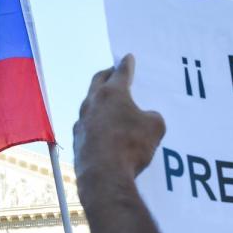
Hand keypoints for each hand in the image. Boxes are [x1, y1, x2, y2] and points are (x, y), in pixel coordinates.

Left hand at [73, 55, 165, 189]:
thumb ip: (152, 117)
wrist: (103, 175)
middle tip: (112, 72)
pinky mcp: (76, 139)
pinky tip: (99, 129)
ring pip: (89, 103)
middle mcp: (93, 102)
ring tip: (106, 102)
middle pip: (98, 82)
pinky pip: (86, 125)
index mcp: (112, 93)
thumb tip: (144, 118)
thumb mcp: (155, 127)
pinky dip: (94, 122)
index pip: (121, 73)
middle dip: (107, 75)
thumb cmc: (131, 146)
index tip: (127, 57)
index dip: (126, 64)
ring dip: (98, 100)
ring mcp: (81, 121)